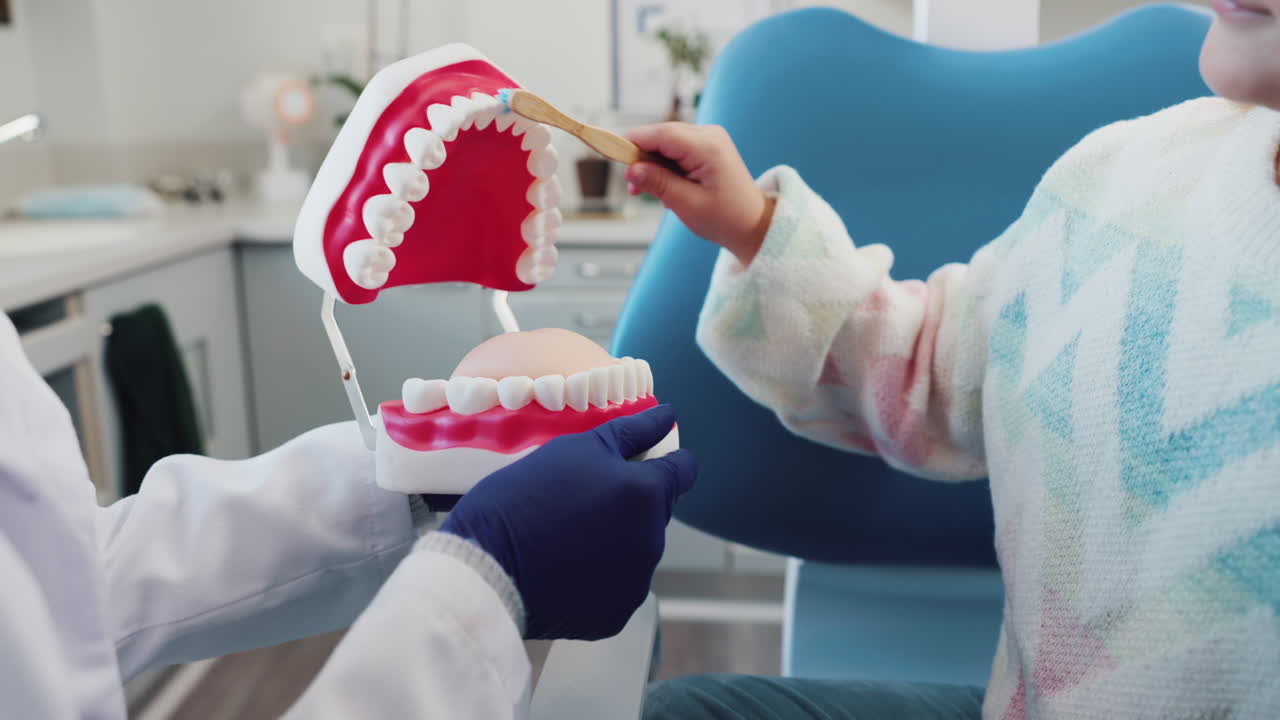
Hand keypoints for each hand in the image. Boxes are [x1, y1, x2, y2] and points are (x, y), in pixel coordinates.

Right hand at [440, 405, 696, 639]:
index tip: (640, 462)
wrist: (483, 567)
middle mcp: (652, 539)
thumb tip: (668, 415)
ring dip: (614, 539)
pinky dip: (598, 577)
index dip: (665, 461)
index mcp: (646, 494)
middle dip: (630, 502)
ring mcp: (636, 582)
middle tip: (580, 498)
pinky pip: (616, 587)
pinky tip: (563, 568)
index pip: (683, 470)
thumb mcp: (574, 449)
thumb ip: (630, 432)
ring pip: (636, 549)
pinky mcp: (615, 615)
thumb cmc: (523, 498)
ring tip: (565, 535)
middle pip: (656, 511)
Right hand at [625, 123, 775, 265]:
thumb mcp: (687, 204)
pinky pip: (676, 149)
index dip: (632, 142)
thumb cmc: (725, 218)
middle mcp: (709, 135)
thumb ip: (658, 183)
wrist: (753, 225)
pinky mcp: (706, 147)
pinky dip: (664, 166)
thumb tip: (631, 169)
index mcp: (707, 147)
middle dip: (641, 158)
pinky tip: (665, 187)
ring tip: (647, 191)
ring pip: (666, 142)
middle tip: (633, 187)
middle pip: (661, 135)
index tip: (610, 154)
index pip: (660, 134)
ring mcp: (709, 139)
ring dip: (652, 164)